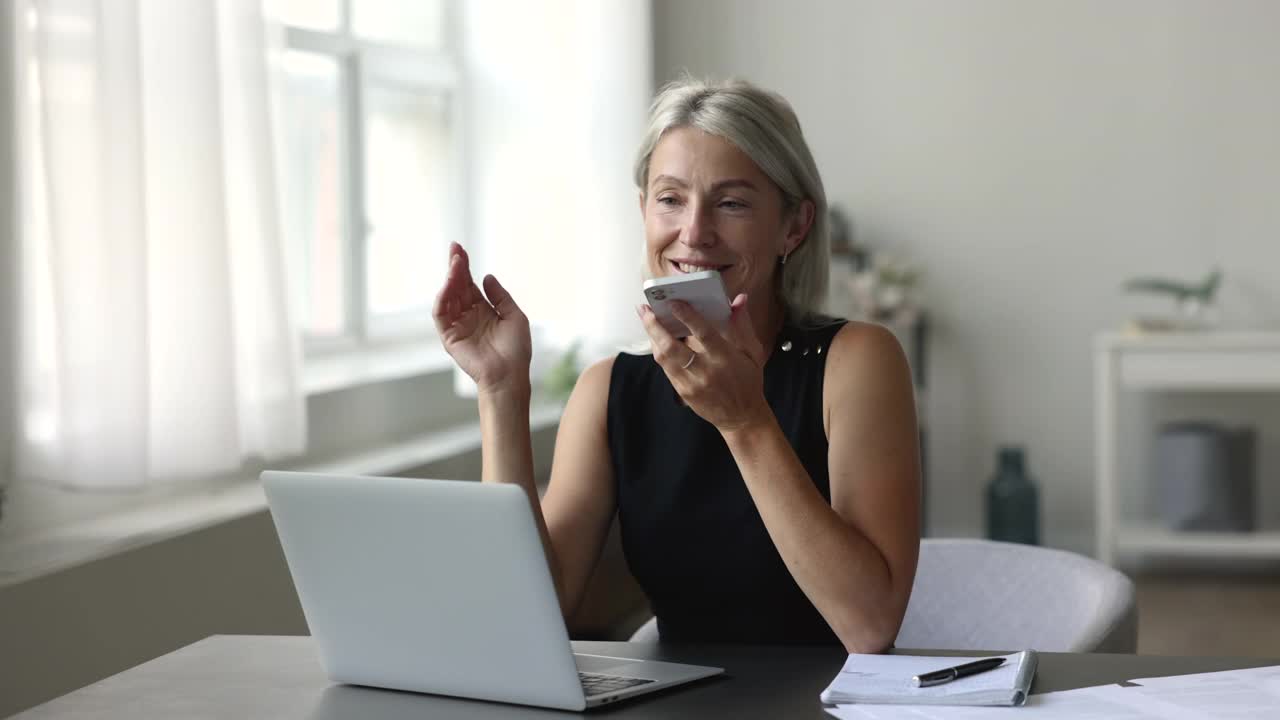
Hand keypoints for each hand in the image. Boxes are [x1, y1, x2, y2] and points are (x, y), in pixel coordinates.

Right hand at [433, 243, 531, 394]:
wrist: (510, 375)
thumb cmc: (516, 350)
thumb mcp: (514, 316)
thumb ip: (500, 296)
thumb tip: (486, 276)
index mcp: (483, 310)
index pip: (469, 284)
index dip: (465, 267)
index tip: (460, 249)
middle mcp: (468, 315)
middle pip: (457, 286)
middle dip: (455, 267)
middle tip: (455, 249)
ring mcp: (457, 325)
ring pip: (448, 297)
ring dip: (450, 279)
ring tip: (455, 265)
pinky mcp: (449, 337)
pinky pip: (441, 315)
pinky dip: (442, 299)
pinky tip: (448, 285)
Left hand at [636, 293, 771, 431]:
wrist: (742, 417)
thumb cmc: (748, 381)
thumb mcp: (752, 352)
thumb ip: (741, 325)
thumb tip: (739, 299)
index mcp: (725, 358)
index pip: (702, 333)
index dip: (686, 316)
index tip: (673, 302)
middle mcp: (705, 371)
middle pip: (672, 346)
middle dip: (654, 326)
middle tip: (645, 309)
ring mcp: (691, 384)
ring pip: (663, 357)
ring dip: (652, 336)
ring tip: (646, 319)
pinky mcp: (683, 392)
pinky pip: (665, 368)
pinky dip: (659, 351)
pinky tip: (656, 339)